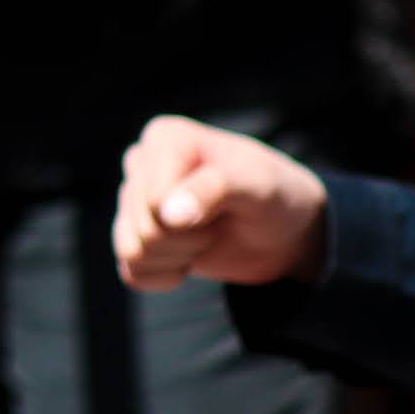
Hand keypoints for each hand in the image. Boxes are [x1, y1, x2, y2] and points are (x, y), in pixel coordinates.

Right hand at [112, 115, 327, 286]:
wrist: (283, 232)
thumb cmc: (272, 196)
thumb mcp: (258, 186)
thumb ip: (215, 189)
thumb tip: (167, 214)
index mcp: (165, 138)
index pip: (154, 199)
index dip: (194, 217)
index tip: (226, 205)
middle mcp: (141, 162)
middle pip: (145, 228)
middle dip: (189, 240)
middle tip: (219, 222)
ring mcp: (133, 199)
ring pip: (132, 251)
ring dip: (178, 257)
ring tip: (206, 235)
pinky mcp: (133, 233)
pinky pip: (131, 272)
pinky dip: (165, 276)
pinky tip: (188, 257)